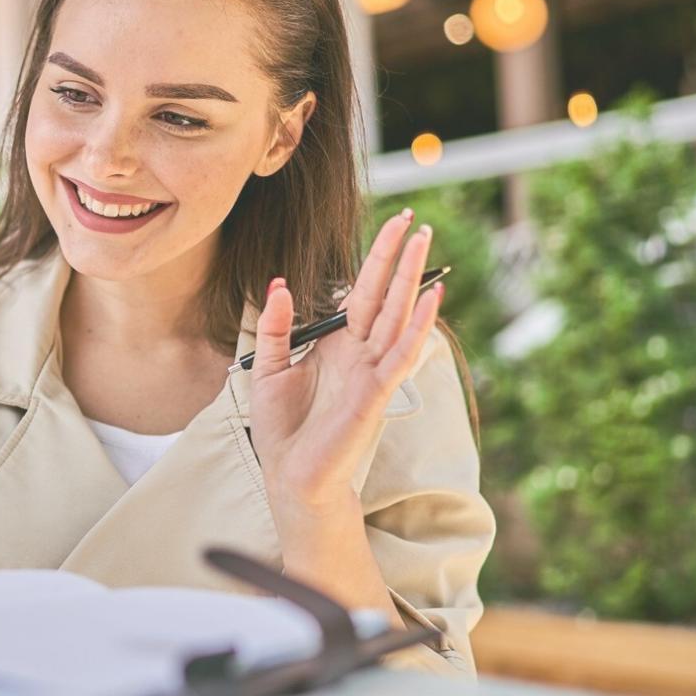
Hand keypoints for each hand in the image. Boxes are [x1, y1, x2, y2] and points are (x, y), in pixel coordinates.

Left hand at [247, 209, 443, 508]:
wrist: (290, 475)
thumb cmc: (284, 428)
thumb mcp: (267, 367)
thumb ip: (275, 326)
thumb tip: (279, 284)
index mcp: (338, 344)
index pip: (361, 292)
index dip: (375, 259)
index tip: (392, 226)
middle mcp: (361, 353)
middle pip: (385, 295)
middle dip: (400, 257)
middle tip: (418, 220)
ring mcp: (372, 371)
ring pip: (397, 316)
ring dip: (412, 279)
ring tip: (425, 243)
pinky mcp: (375, 392)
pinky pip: (399, 353)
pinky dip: (416, 326)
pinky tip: (429, 298)